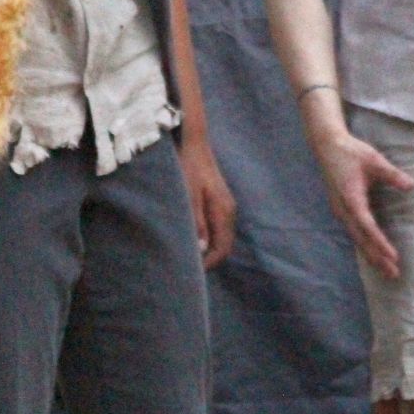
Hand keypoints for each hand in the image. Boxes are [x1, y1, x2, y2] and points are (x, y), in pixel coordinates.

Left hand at [180, 132, 236, 268]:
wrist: (192, 141)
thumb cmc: (187, 166)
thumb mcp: (188, 195)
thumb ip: (195, 222)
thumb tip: (201, 250)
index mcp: (223, 212)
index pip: (221, 250)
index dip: (207, 265)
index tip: (189, 271)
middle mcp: (228, 211)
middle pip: (222, 246)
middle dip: (206, 260)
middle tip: (185, 266)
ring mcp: (224, 206)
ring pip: (219, 238)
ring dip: (205, 249)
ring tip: (185, 254)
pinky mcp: (218, 201)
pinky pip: (215, 228)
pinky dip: (205, 238)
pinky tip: (190, 237)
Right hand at [312, 128, 413, 280]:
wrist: (327, 146)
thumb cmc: (351, 152)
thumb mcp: (374, 160)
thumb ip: (392, 174)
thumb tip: (412, 185)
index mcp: (351, 199)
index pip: (368, 226)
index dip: (380, 243)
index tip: (394, 257)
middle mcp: (343, 210)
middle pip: (361, 240)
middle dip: (377, 258)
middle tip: (394, 274)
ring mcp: (341, 212)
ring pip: (357, 239)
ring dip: (371, 255)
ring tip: (386, 271)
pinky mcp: (341, 211)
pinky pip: (354, 234)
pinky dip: (364, 246)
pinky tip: (373, 255)